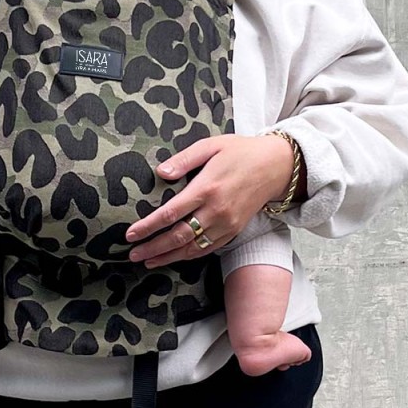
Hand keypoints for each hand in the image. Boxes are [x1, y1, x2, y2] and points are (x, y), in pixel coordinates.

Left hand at [125, 134, 295, 267]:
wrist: (276, 166)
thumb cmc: (240, 151)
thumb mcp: (211, 145)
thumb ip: (184, 160)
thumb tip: (160, 172)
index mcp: (207, 188)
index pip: (171, 213)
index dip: (148, 226)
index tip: (130, 234)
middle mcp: (216, 210)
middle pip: (179, 236)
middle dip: (153, 248)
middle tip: (133, 254)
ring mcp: (227, 224)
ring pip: (193, 247)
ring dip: (169, 257)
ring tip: (148, 262)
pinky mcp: (234, 230)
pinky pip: (208, 248)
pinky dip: (190, 255)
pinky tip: (175, 257)